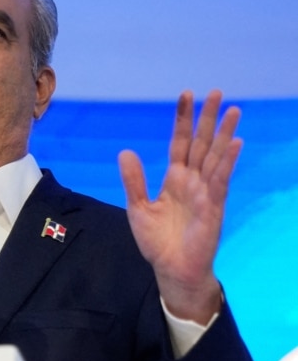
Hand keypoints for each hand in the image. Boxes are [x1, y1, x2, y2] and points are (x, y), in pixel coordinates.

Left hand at [118, 90, 241, 323]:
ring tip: (234, 110)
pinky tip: (235, 143)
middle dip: (209, 118)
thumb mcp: (138, 208)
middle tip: (217, 92)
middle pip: (202, 143)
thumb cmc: (157, 240)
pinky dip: (227, 162)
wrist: (170, 269)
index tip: (187, 95)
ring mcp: (205, 192)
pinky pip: (220, 181)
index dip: (183, 120)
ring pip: (215, 156)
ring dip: (225, 133)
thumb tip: (125, 151)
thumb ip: (134, 181)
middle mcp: (192, 181)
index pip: (180, 142)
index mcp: (174, 179)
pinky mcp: (213, 207)